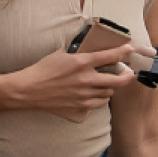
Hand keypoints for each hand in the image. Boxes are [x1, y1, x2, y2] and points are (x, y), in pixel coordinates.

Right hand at [12, 44, 138, 121]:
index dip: (124, 51)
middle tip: (128, 74)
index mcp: (81, 63)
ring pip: (109, 93)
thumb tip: (88, 50)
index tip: (130, 49)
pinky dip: (99, 99)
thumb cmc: (41, 70)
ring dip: (109, 88)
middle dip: (127, 76)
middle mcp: (86, 80)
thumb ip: (77, 54)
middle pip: (119, 80)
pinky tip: (94, 95)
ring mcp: (84, 95)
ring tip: (105, 85)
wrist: (27, 90)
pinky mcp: (79, 107)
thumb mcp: (59, 55)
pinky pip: (98, 104)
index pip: (110, 56)